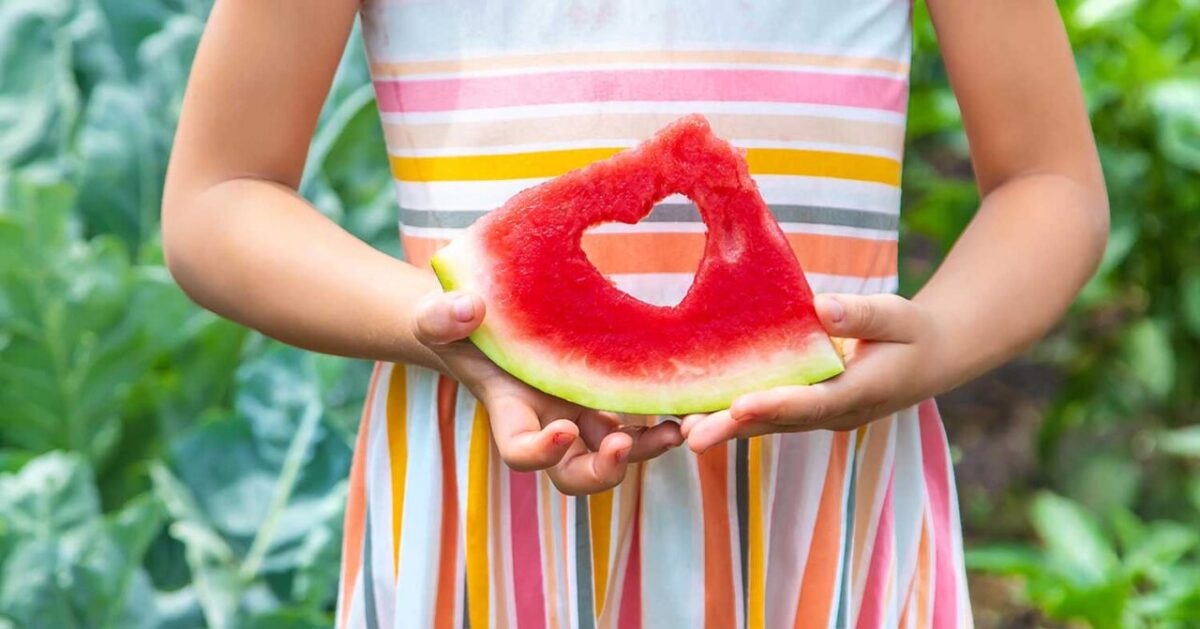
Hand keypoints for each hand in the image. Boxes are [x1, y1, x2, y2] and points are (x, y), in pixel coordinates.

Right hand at [413, 290, 682, 494]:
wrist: (489, 318)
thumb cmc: (459, 323)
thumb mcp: (438, 317)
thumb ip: (442, 317)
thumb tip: (469, 309)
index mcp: (511, 413)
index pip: (521, 453)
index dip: (541, 452)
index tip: (563, 429)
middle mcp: (549, 425)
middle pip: (574, 476)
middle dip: (600, 472)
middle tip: (621, 446)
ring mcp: (581, 415)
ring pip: (614, 454)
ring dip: (643, 451)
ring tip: (671, 432)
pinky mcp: (606, 397)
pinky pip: (637, 422)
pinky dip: (659, 421)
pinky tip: (683, 406)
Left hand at [681, 294, 944, 451]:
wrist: (929, 360)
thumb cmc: (911, 331)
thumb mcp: (897, 316)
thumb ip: (860, 314)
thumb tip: (822, 307)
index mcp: (860, 391)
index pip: (813, 402)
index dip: (775, 405)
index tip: (740, 406)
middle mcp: (835, 413)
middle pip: (779, 422)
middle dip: (734, 429)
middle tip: (692, 438)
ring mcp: (819, 416)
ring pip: (768, 424)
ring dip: (727, 428)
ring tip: (682, 432)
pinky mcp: (806, 410)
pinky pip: (768, 415)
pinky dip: (734, 416)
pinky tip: (697, 415)